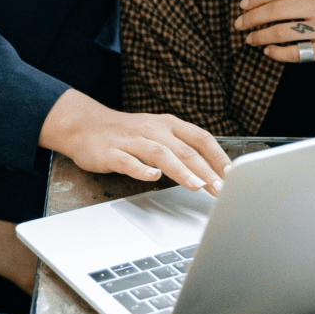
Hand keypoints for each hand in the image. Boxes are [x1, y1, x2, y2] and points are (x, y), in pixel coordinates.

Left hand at [0, 216, 37, 313]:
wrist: (4, 208)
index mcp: (28, 282)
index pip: (36, 307)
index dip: (30, 313)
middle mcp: (43, 273)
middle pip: (44, 293)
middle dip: (37, 300)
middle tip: (23, 301)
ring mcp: (46, 259)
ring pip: (46, 279)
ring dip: (40, 284)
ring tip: (26, 285)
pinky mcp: (46, 248)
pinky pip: (46, 266)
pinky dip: (40, 270)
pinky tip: (27, 268)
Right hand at [39, 89, 229, 195]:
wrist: (82, 125)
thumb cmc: (124, 133)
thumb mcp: (155, 133)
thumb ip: (179, 148)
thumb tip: (211, 171)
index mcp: (166, 124)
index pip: (200, 137)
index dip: (218, 155)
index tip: (232, 173)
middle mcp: (151, 129)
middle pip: (184, 149)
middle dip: (205, 170)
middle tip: (221, 189)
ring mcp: (130, 141)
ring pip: (160, 154)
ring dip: (180, 170)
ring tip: (197, 186)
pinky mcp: (110, 152)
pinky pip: (128, 161)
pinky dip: (142, 169)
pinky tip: (153, 177)